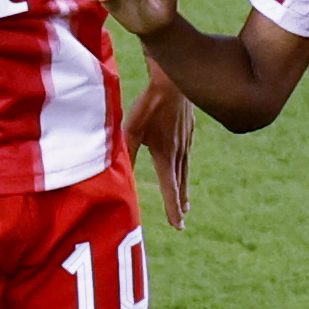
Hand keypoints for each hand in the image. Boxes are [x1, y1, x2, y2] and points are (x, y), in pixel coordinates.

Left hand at [126, 62, 194, 228]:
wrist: (174, 82)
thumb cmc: (150, 105)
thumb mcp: (132, 131)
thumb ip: (127, 153)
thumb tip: (119, 175)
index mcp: (166, 157)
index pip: (170, 190)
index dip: (173, 210)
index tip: (178, 226)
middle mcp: (179, 153)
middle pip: (180, 184)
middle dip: (179, 202)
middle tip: (181, 217)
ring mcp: (187, 141)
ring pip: (185, 170)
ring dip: (184, 187)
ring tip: (185, 199)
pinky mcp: (189, 129)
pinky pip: (187, 153)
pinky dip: (185, 166)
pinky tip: (183, 164)